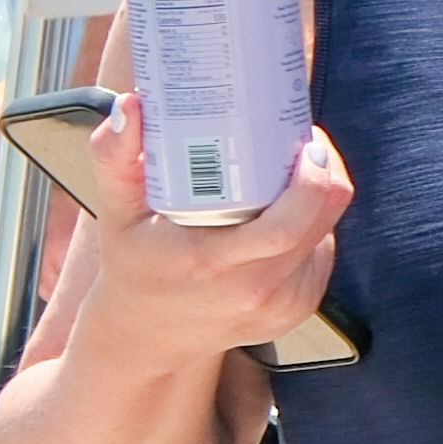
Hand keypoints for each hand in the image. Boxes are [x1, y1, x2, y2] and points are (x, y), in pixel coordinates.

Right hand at [42, 80, 358, 355]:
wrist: (150, 337)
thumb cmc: (135, 264)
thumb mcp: (116, 214)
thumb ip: (115, 159)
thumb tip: (130, 106)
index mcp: (213, 264)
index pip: (288, 225)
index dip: (311, 175)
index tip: (301, 137)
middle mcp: (256, 291)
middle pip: (320, 218)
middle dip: (322, 169)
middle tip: (299, 138)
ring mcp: (283, 306)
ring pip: (327, 231)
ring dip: (317, 194)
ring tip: (289, 166)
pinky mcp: (298, 310)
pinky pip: (322, 251)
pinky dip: (312, 223)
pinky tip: (285, 206)